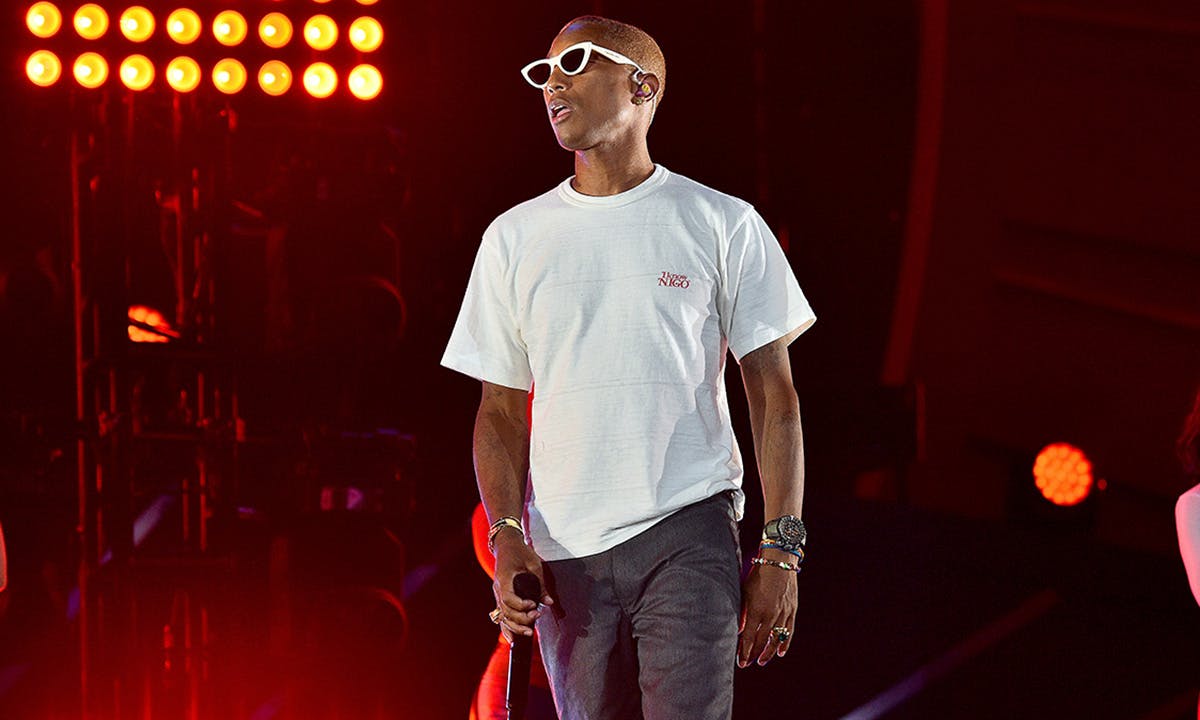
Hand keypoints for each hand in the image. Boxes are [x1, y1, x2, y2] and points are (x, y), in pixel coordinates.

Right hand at [491, 530, 553, 642]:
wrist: (506, 545)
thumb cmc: (520, 551)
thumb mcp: (534, 564)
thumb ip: (541, 584)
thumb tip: (549, 603)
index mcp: (504, 578)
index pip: (508, 598)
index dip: (520, 605)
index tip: (533, 606)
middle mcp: (498, 588)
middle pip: (505, 610)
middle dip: (520, 619)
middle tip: (536, 618)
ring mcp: (497, 594)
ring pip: (502, 616)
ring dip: (514, 626)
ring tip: (529, 633)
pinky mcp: (500, 597)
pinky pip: (500, 616)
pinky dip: (506, 628)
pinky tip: (513, 639)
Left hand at [737, 548, 797, 667]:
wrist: (779, 561)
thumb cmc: (757, 574)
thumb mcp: (744, 591)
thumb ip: (742, 611)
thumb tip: (739, 629)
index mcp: (756, 609)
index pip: (749, 637)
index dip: (744, 651)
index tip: (740, 662)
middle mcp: (770, 614)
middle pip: (762, 641)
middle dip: (754, 654)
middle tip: (747, 663)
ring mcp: (783, 613)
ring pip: (776, 639)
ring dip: (768, 652)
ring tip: (762, 661)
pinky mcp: (792, 610)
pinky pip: (789, 631)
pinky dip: (784, 643)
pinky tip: (780, 652)